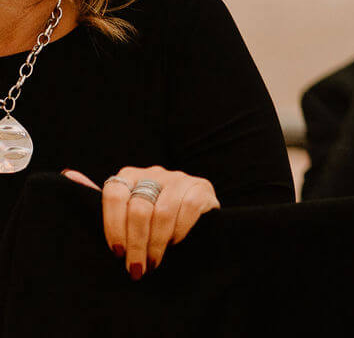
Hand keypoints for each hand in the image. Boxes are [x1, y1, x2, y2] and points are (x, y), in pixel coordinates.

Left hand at [61, 167, 218, 277]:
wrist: (193, 214)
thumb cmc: (149, 217)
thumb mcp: (124, 209)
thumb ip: (101, 198)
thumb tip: (67, 175)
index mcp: (129, 176)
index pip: (113, 194)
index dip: (113, 226)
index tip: (115, 252)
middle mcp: (154, 173)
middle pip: (138, 209)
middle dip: (136, 243)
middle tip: (135, 267)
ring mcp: (179, 179)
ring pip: (162, 212)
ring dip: (157, 243)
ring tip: (153, 261)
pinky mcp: (201, 187)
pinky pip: (187, 210)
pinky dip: (178, 231)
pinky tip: (175, 243)